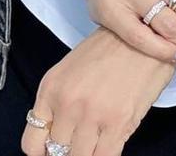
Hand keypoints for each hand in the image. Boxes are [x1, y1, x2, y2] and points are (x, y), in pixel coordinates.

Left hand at [20, 25, 175, 155]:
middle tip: (81, 140)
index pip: (32, 143)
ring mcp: (92, 115)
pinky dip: (105, 155)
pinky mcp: (118, 122)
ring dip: (88, 152)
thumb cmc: (109, 49)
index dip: (43, 153)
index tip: (52, 151)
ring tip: (97, 140)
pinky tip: (109, 143)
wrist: (143, 33)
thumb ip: (57, 102)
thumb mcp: (71, 69)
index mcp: (51, 89)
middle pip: (57, 153)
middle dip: (68, 151)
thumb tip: (54, 137)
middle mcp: (67, 104)